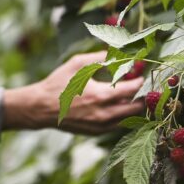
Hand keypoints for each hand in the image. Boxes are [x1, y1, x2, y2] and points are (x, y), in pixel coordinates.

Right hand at [3, 51, 144, 134]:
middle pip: (137, 107)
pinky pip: (119, 126)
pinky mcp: (97, 132)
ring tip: (134, 96)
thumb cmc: (58, 83)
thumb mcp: (78, 64)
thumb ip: (101, 57)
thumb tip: (118, 51)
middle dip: (142, 96)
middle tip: (143, 86)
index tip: (142, 74)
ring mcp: (101, 125)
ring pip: (130, 119)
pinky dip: (124, 116)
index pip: (133, 89)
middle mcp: (104, 114)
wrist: (40, 108)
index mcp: (101, 95)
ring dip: (135, 107)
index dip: (141, 81)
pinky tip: (121, 105)